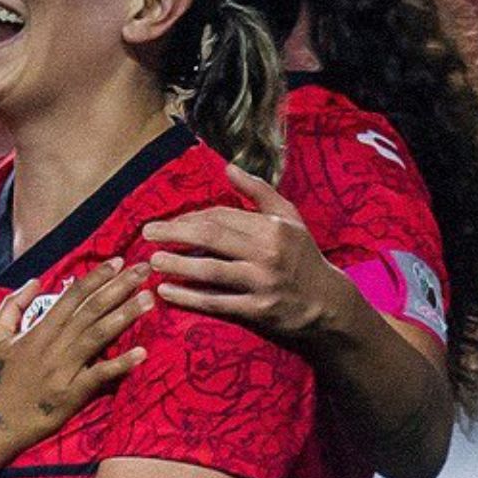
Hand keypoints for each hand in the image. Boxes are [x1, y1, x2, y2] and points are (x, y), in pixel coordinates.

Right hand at [0, 257, 152, 443]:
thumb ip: (12, 306)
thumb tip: (35, 281)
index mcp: (37, 331)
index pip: (71, 297)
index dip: (96, 278)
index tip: (118, 262)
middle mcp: (53, 346)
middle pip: (90, 310)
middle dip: (119, 287)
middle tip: (144, 270)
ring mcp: (63, 371)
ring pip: (98, 336)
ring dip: (125, 315)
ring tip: (149, 299)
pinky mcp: (71, 395)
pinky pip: (99, 376)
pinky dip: (120, 364)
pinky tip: (142, 352)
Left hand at [143, 163, 357, 343]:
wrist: (328, 304)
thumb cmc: (302, 257)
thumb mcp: (289, 218)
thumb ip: (259, 192)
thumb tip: (228, 167)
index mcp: (272, 227)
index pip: (222, 216)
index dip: (191, 218)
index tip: (170, 222)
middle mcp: (267, 253)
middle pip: (211, 238)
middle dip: (175, 233)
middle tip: (148, 233)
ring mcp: (262, 283)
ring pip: (210, 271)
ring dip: (178, 264)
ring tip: (153, 261)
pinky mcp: (258, 311)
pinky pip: (217, 303)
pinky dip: (189, 297)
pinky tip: (167, 292)